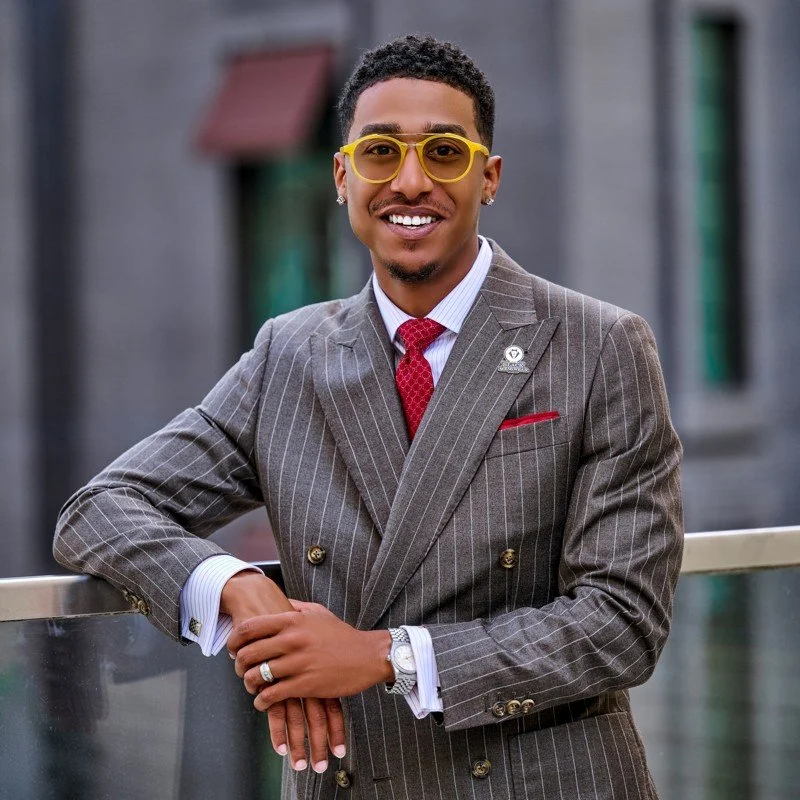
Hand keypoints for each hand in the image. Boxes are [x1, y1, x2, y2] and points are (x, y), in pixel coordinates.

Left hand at [221, 573, 346, 771]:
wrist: (368, 655)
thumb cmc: (342, 635)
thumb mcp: (319, 613)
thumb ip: (295, 607)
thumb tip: (278, 603)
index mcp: (293, 621)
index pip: (250, 628)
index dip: (233, 640)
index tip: (232, 648)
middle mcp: (292, 640)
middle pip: (248, 653)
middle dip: (238, 664)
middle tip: (241, 670)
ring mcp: (298, 663)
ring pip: (257, 676)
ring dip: (249, 684)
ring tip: (253, 686)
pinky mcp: (305, 685)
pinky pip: (272, 696)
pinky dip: (262, 701)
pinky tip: (263, 700)